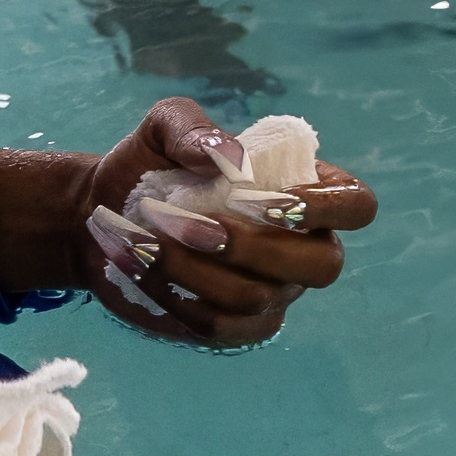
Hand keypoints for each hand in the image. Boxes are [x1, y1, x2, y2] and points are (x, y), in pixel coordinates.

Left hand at [0, 97, 376, 343]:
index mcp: (306, 190)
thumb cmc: (146, 164)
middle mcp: (302, 246)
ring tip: (149, 241)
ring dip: (201, 270)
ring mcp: (273, 291)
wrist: (99, 214)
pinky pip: (225, 328)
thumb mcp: (162, 127)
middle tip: (194, 227)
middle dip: (257, 248)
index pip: (356, 205)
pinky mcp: (235, 326)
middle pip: (324, 265)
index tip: (267, 200)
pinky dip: (183, 300)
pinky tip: (147, 270)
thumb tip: (227, 159)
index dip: (329, 209)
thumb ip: (192, 127)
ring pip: (261, 297)